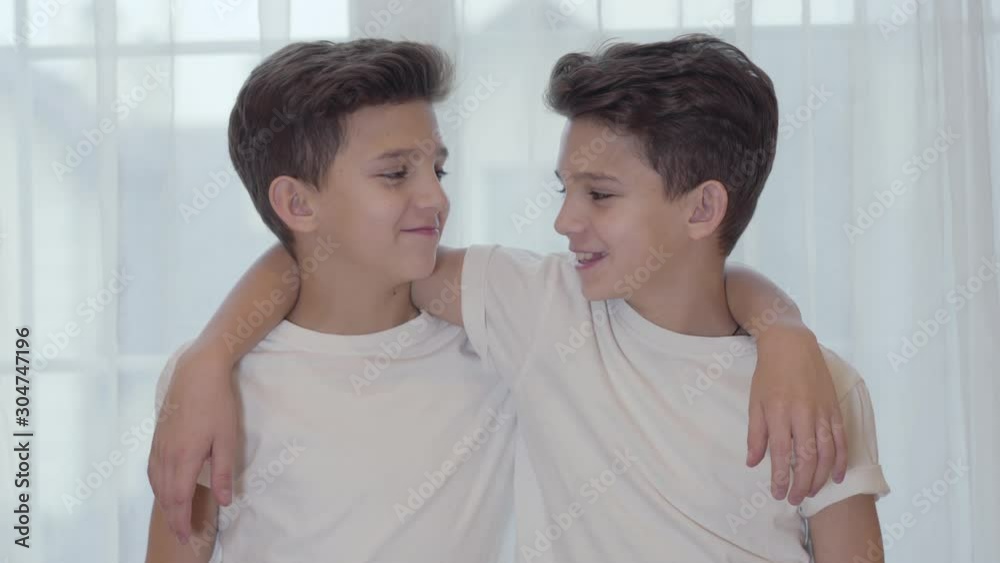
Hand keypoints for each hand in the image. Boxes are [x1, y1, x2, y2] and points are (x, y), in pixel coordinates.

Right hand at [147, 346, 237, 542]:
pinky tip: (164, 488)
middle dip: (173, 517)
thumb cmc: (217, 403)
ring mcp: (159, 445)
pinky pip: (153, 469)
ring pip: (156, 483)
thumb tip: (225, 500)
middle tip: (183, 534)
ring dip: (165, 503)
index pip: (179, 499)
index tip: (186, 536)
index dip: (182, 520)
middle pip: (165, 495)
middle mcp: (166, 454)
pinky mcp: (157, 436)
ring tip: (175, 516)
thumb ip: (224, 472)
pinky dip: (158, 486)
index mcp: (184, 457)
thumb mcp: (227, 438)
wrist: (197, 372)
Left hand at [747, 326, 846, 505]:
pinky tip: (835, 476)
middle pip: (807, 459)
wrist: (791, 345)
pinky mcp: (834, 409)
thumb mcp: (755, 403)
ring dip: (820, 477)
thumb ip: (755, 435)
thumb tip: (753, 463)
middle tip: (795, 499)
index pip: (780, 454)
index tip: (777, 494)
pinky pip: (841, 440)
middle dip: (802, 484)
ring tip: (812, 492)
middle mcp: (802, 415)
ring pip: (826, 453)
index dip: (780, 478)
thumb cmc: (768, 375)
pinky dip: (840, 460)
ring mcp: (822, 412)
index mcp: (779, 414)